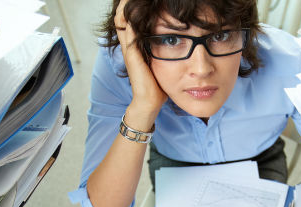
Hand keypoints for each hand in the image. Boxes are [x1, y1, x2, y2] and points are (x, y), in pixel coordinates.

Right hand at [115, 0, 166, 125]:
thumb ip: (163, 54)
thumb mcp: (161, 64)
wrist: (149, 102)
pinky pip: (128, 30)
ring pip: (121, 20)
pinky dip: (130, 17)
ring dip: (127, 7)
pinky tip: (135, 8)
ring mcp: (129, 49)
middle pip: (122, 17)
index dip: (132, 10)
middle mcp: (129, 45)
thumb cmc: (156, 86)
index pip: (129, 21)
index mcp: (135, 47)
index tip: (141, 2)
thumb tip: (179, 45)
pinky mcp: (132, 53)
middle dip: (128, 5)